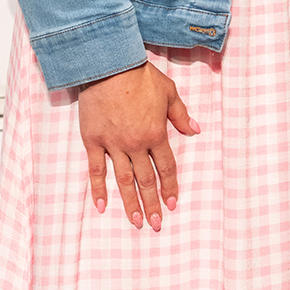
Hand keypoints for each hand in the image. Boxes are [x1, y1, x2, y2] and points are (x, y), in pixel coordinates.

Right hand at [78, 61, 198, 229]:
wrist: (108, 66)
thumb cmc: (140, 77)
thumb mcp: (169, 92)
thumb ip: (181, 115)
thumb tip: (195, 130)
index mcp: (156, 133)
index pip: (166, 167)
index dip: (170, 186)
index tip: (172, 204)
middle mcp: (136, 144)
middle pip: (146, 179)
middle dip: (152, 203)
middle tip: (156, 223)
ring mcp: (113, 144)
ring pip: (124, 180)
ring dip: (130, 202)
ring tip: (136, 221)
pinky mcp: (93, 141)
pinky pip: (96, 170)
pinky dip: (98, 189)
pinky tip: (102, 206)